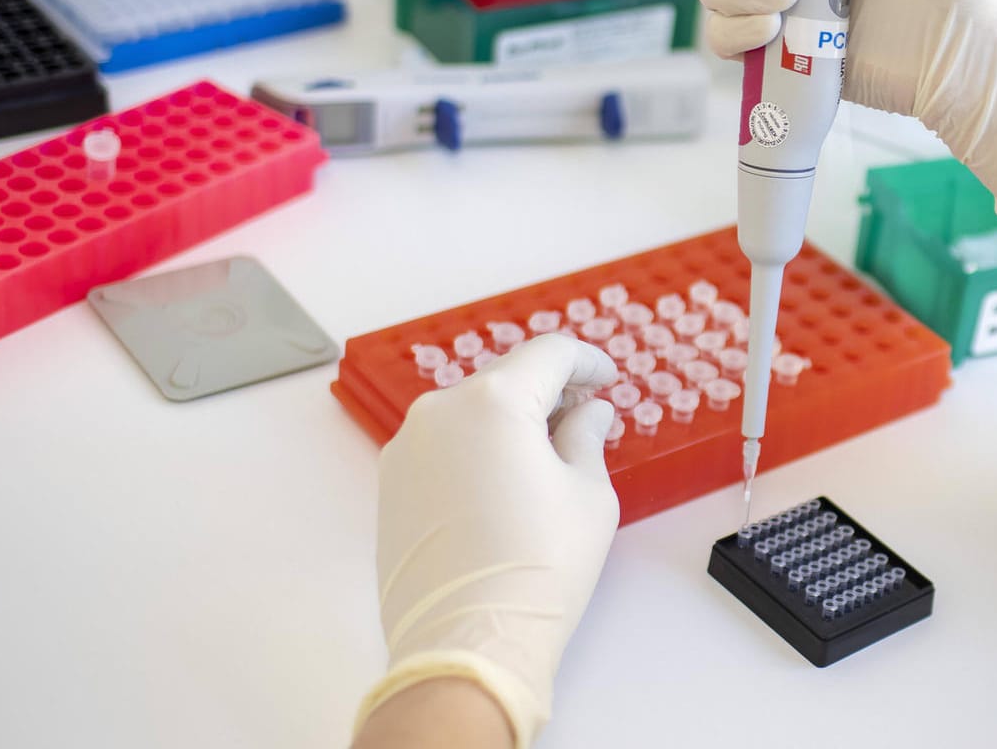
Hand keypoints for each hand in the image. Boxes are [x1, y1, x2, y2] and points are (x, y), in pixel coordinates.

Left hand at [354, 335, 620, 748]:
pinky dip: (476, 451)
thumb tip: (589, 414)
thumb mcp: (588, 494)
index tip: (607, 378)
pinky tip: (504, 486)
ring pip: (470, 414)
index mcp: (494, 402)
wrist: (468, 643)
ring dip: (509, 422)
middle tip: (585, 417)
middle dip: (548, 392)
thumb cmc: (538, 569)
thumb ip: (587, 437)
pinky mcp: (390, 487)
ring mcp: (405, 449)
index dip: (587, 362)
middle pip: (505, 379)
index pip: (549, 354)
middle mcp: (439, 413)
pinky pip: (442, 448)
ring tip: (547, 457)